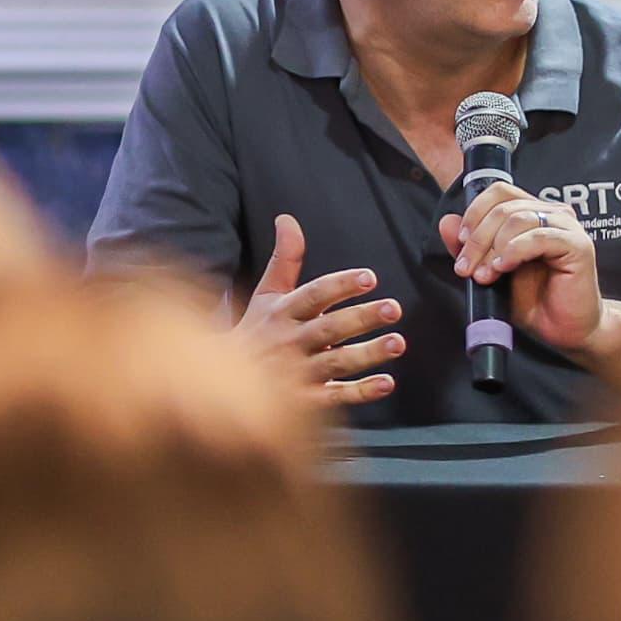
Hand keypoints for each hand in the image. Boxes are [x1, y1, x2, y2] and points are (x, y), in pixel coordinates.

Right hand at [236, 214, 399, 406]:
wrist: (223, 385)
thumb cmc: (254, 332)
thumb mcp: (266, 295)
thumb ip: (285, 259)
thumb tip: (287, 219)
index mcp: (281, 313)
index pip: (313, 295)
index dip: (340, 286)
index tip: (369, 277)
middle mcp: (289, 342)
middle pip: (328, 329)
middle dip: (361, 318)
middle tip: (393, 308)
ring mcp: (297, 373)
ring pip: (336, 363)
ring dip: (368, 354)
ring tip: (398, 343)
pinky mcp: (305, 401)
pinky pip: (335, 397)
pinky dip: (361, 392)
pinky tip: (386, 383)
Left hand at [444, 182, 602, 354]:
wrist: (563, 331)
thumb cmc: (534, 302)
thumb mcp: (491, 271)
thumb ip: (471, 247)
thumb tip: (447, 222)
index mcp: (534, 213)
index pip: (500, 192)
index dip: (475, 213)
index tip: (460, 243)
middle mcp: (552, 214)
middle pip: (504, 207)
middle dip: (478, 238)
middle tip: (466, 268)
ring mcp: (567, 228)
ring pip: (518, 218)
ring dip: (493, 247)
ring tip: (485, 274)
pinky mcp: (578, 246)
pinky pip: (538, 236)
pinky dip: (514, 250)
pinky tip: (504, 268)